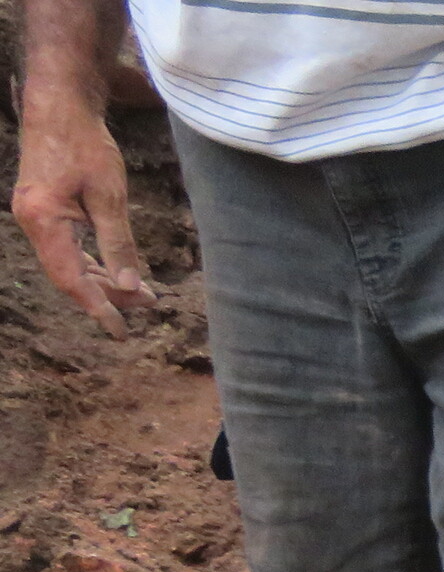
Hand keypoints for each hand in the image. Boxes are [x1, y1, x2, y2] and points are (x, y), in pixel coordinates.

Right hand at [12, 92, 151, 336]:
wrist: (58, 105)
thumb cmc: (84, 144)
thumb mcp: (109, 196)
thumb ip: (119, 244)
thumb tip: (131, 287)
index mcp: (44, 221)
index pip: (72, 281)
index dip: (100, 309)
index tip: (123, 332)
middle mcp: (33, 222)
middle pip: (71, 276)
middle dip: (109, 295)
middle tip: (150, 304)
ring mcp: (34, 215)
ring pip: (69, 264)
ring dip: (104, 280)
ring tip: (142, 293)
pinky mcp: (42, 209)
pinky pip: (67, 248)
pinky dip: (92, 262)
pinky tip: (117, 272)